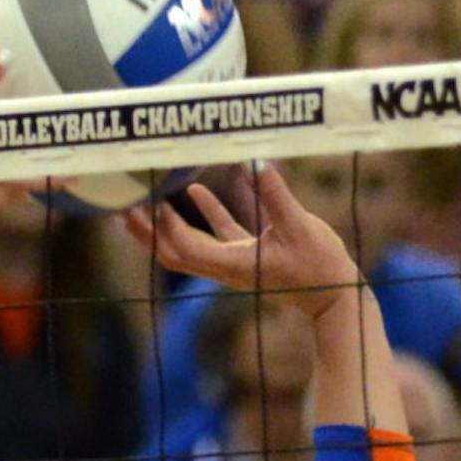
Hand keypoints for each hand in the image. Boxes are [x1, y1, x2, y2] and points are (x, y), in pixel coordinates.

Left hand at [123, 164, 359, 319]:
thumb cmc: (321, 267)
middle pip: (174, 254)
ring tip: (144, 200)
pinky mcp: (247, 257)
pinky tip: (195, 189)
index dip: (164, 227)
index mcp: (234, 264)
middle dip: (149, 233)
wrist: (334, 297)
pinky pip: (216, 237)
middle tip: (126, 204)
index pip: (186, 247)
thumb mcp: (301, 228)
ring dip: (165, 227)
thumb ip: (277, 196)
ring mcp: (234, 264)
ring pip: (188, 248)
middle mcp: (226, 268)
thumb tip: (255, 162)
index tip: (148, 201)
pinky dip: (202, 215)